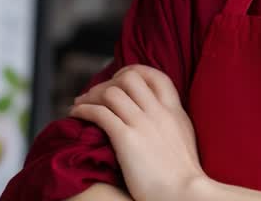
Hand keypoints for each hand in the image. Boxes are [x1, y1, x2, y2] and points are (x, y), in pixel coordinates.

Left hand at [69, 64, 205, 200]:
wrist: (184, 194)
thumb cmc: (183, 176)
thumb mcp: (184, 139)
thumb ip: (172, 123)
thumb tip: (161, 117)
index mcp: (174, 111)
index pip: (155, 76)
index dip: (134, 72)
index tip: (119, 80)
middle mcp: (158, 112)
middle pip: (130, 78)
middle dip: (109, 82)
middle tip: (96, 94)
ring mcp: (142, 123)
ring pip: (111, 92)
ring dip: (91, 95)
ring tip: (80, 104)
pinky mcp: (126, 138)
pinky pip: (99, 113)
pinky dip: (83, 110)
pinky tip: (76, 114)